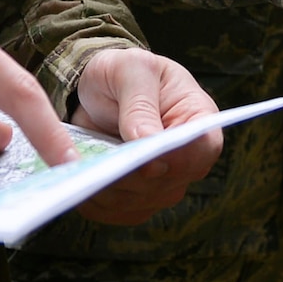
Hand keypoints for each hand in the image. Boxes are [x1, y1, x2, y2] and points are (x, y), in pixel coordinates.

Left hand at [69, 47, 223, 224]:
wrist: (101, 88)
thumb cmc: (125, 71)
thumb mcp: (132, 70)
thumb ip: (140, 104)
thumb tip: (147, 141)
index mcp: (198, 119)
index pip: (202, 148)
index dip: (177, 159)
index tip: (145, 160)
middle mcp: (188, 158)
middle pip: (169, 182)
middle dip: (131, 177)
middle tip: (96, 166)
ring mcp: (164, 182)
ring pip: (141, 201)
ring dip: (109, 191)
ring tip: (80, 171)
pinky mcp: (137, 198)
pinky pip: (118, 211)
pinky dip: (96, 202)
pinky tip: (79, 183)